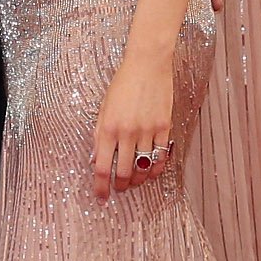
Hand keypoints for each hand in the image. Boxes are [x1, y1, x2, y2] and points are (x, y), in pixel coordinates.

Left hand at [89, 45, 174, 197]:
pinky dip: (156, 168)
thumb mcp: (104, 109)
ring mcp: (147, 130)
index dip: (101, 186)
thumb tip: (96, 159)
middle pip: (123, 171)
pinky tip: (152, 172)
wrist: (147, 64)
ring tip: (134, 181)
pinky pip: (161, 155)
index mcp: (108, 128)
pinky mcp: (164, 126)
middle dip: (120, 186)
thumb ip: (100, 136)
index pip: (102, 167)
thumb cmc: (123, 84)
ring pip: (143, 167)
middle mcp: (127, 132)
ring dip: (138, 179)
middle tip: (119, 189)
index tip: (101, 197)